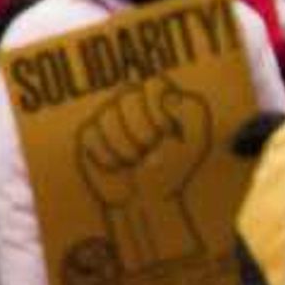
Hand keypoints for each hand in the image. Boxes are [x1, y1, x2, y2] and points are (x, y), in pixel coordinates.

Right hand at [75, 82, 218, 267]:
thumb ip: (190, 114)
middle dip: (142, 133)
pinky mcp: (88, 134)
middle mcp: (131, 101)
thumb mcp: (196, 143)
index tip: (167, 132)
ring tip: (135, 162)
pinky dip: (107, 157)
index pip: (153, 84)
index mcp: (159, 99)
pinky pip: (92, 137)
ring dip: (126, 148)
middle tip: (150, 152)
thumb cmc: (173, 171)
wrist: (147, 200)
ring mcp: (107, 116)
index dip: (157, 109)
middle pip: (128, 99)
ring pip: (108, 119)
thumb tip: (171, 97)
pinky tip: (117, 166)